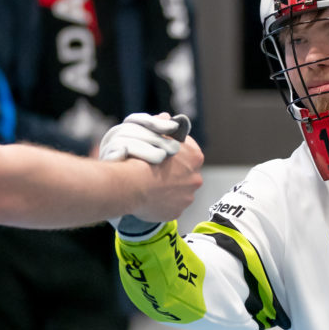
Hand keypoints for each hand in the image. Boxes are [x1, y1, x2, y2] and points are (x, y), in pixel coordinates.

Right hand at [100, 114, 197, 235]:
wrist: (133, 183)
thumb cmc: (142, 157)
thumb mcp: (153, 134)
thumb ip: (163, 127)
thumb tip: (167, 118)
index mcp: (194, 157)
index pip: (190, 153)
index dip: (176, 154)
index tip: (165, 156)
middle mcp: (196, 177)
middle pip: (187, 174)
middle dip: (175, 174)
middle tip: (156, 173)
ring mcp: (187, 196)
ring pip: (180, 192)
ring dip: (170, 190)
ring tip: (152, 188)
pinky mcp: (177, 211)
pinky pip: (171, 206)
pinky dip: (164, 204)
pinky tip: (151, 200)